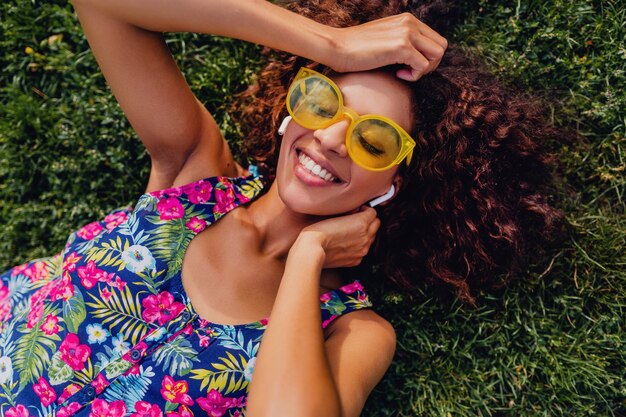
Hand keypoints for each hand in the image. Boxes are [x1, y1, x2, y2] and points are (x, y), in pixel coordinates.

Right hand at [292, 206, 380, 268]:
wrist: (312, 251)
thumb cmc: (319, 231)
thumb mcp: (336, 215)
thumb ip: (351, 213)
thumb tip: (357, 212)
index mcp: (362, 223)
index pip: (373, 212)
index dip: (364, 210)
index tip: (357, 211)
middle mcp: (366, 237)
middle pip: (376, 224)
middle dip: (368, 221)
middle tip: (356, 220)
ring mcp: (362, 250)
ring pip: (371, 238)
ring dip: (365, 234)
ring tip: (350, 233)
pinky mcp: (356, 260)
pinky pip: (363, 250)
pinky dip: (358, 246)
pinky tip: (346, 244)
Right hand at [328, 13, 447, 80]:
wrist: (337, 47)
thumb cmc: (355, 49)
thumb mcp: (384, 38)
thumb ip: (400, 41)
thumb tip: (414, 58)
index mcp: (407, 20)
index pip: (435, 40)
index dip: (426, 57)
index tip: (408, 66)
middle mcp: (410, 23)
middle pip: (441, 46)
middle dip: (430, 64)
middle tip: (411, 72)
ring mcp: (407, 33)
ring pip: (437, 55)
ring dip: (424, 70)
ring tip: (404, 73)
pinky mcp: (401, 46)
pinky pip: (423, 66)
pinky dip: (414, 76)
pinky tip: (397, 75)